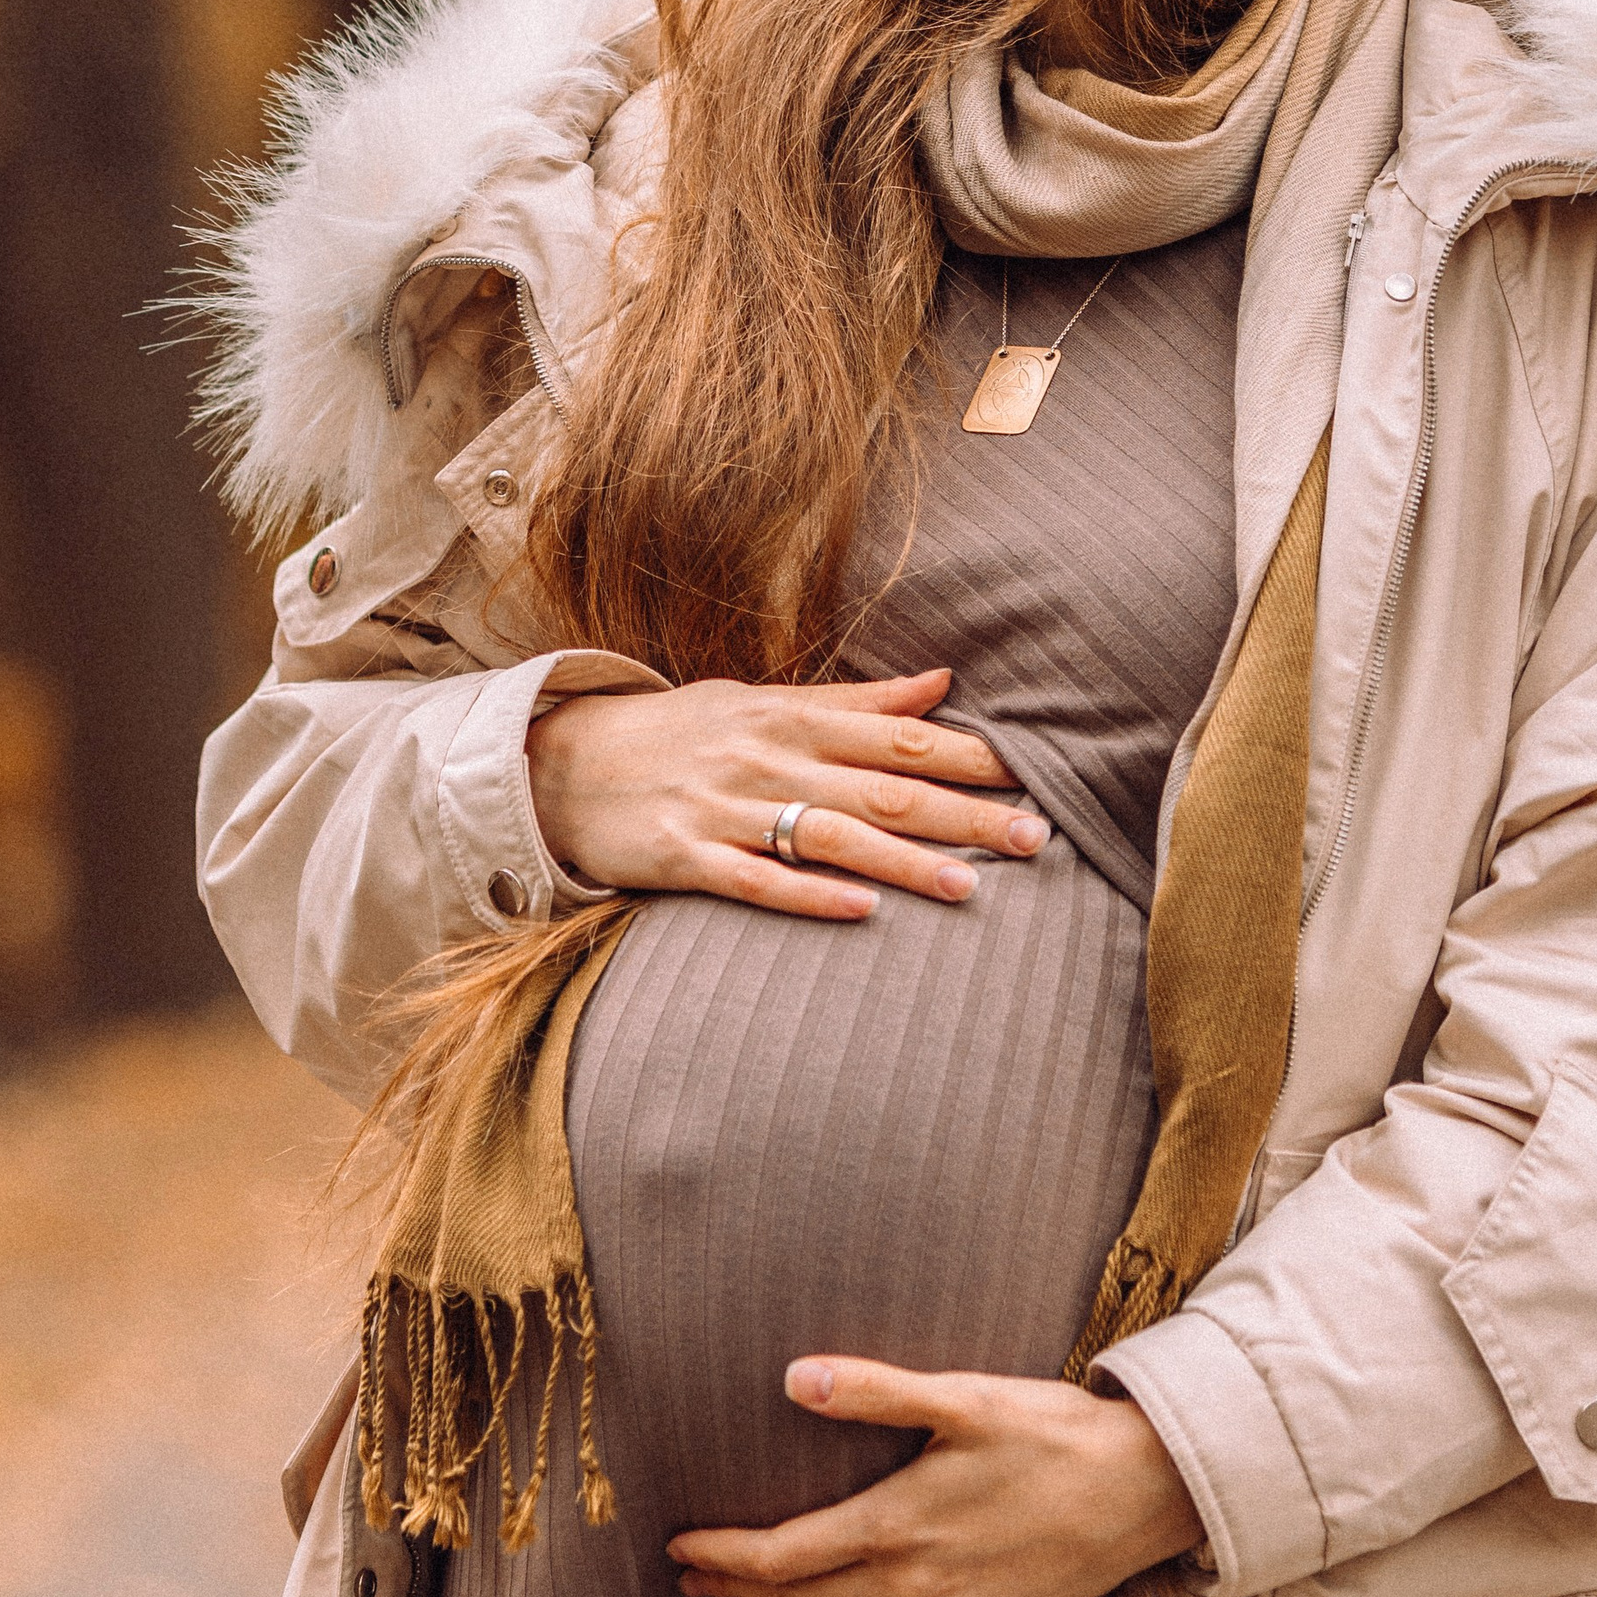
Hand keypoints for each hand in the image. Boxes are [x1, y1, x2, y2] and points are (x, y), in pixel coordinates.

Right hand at [526, 667, 1047, 922]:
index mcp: (793, 719)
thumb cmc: (681, 732)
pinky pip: (754, 880)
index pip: (899, 736)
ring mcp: (724, 808)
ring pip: (829, 837)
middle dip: (962, 815)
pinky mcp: (682, 856)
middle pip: (882, 790)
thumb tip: (943, 683)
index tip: (1033, 774)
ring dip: (903, 864)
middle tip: (1035, 838)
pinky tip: (859, 913)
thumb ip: (856, 703)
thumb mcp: (764, 703)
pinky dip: (807, 895)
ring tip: (972, 888)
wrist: (561, 761)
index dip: (968, 757)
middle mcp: (767, 759)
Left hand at [667, 1356, 1205, 1596]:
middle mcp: (914, 1586)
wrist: (1146, 1494)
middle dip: (735, 1588)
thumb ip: (875, 1389)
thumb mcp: (964, 1397)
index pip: (783, 1555)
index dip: (722, 1553)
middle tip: (684, 1579)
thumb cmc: (1053, 1434)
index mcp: (898, 1528)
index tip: (678, 1545)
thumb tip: (793, 1378)